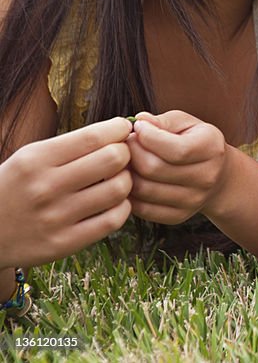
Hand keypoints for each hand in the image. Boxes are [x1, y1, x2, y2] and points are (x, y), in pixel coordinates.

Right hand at [0, 117, 132, 267]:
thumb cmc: (17, 187)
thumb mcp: (30, 158)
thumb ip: (71, 145)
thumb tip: (121, 130)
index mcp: (36, 160)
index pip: (94, 136)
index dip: (119, 128)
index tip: (122, 130)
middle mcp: (45, 187)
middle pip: (114, 159)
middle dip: (125, 153)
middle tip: (120, 157)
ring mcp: (55, 217)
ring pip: (120, 189)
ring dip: (127, 180)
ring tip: (116, 180)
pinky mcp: (64, 243)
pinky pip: (114, 219)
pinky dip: (123, 207)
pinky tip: (113, 203)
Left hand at [127, 110, 227, 224]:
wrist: (218, 176)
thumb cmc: (196, 142)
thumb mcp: (187, 124)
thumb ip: (163, 121)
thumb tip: (139, 121)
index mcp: (212, 148)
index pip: (174, 148)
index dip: (147, 136)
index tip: (137, 127)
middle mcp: (207, 177)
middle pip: (154, 169)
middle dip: (132, 153)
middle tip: (127, 144)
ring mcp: (194, 200)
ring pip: (144, 190)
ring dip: (127, 173)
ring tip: (128, 161)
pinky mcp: (178, 216)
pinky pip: (142, 209)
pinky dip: (130, 194)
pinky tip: (132, 178)